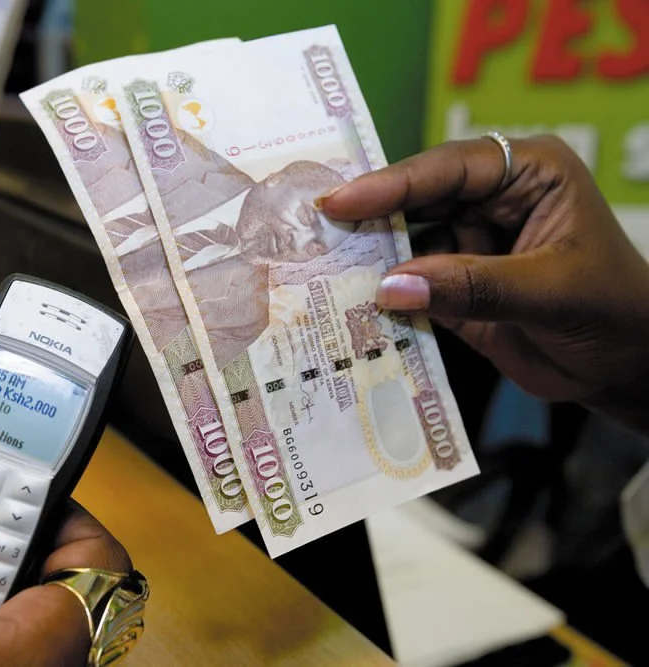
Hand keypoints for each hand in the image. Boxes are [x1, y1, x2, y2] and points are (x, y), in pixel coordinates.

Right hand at [322, 134, 648, 432]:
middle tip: (311, 226)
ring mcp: (470, 243)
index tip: (341, 201)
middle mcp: (492, 200)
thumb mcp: (550, 291)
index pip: (451, 168)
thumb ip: (473, 286)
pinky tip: (345, 301)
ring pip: (406, 241)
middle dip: (369, 214)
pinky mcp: (454, 285)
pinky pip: (409, 284)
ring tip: (316, 265)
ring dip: (368, 257)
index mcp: (527, 173)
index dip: (393, 183)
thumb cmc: (611, 312)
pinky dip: (381, 295)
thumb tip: (390, 286)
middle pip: (417, 198)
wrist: (625, 368)